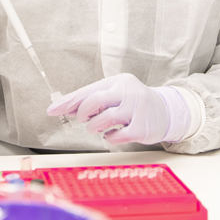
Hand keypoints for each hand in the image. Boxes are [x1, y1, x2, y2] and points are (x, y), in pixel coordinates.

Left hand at [47, 73, 193, 144]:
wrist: (167, 111)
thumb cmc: (134, 103)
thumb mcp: (116, 95)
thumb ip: (93, 100)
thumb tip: (65, 108)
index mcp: (118, 81)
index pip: (88, 90)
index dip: (68, 102)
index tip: (52, 110)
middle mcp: (128, 92)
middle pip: (94, 101)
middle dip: (82, 114)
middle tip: (84, 120)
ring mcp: (137, 109)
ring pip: (103, 120)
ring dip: (94, 127)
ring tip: (98, 128)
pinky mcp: (142, 128)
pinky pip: (116, 136)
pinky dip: (109, 138)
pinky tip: (112, 134)